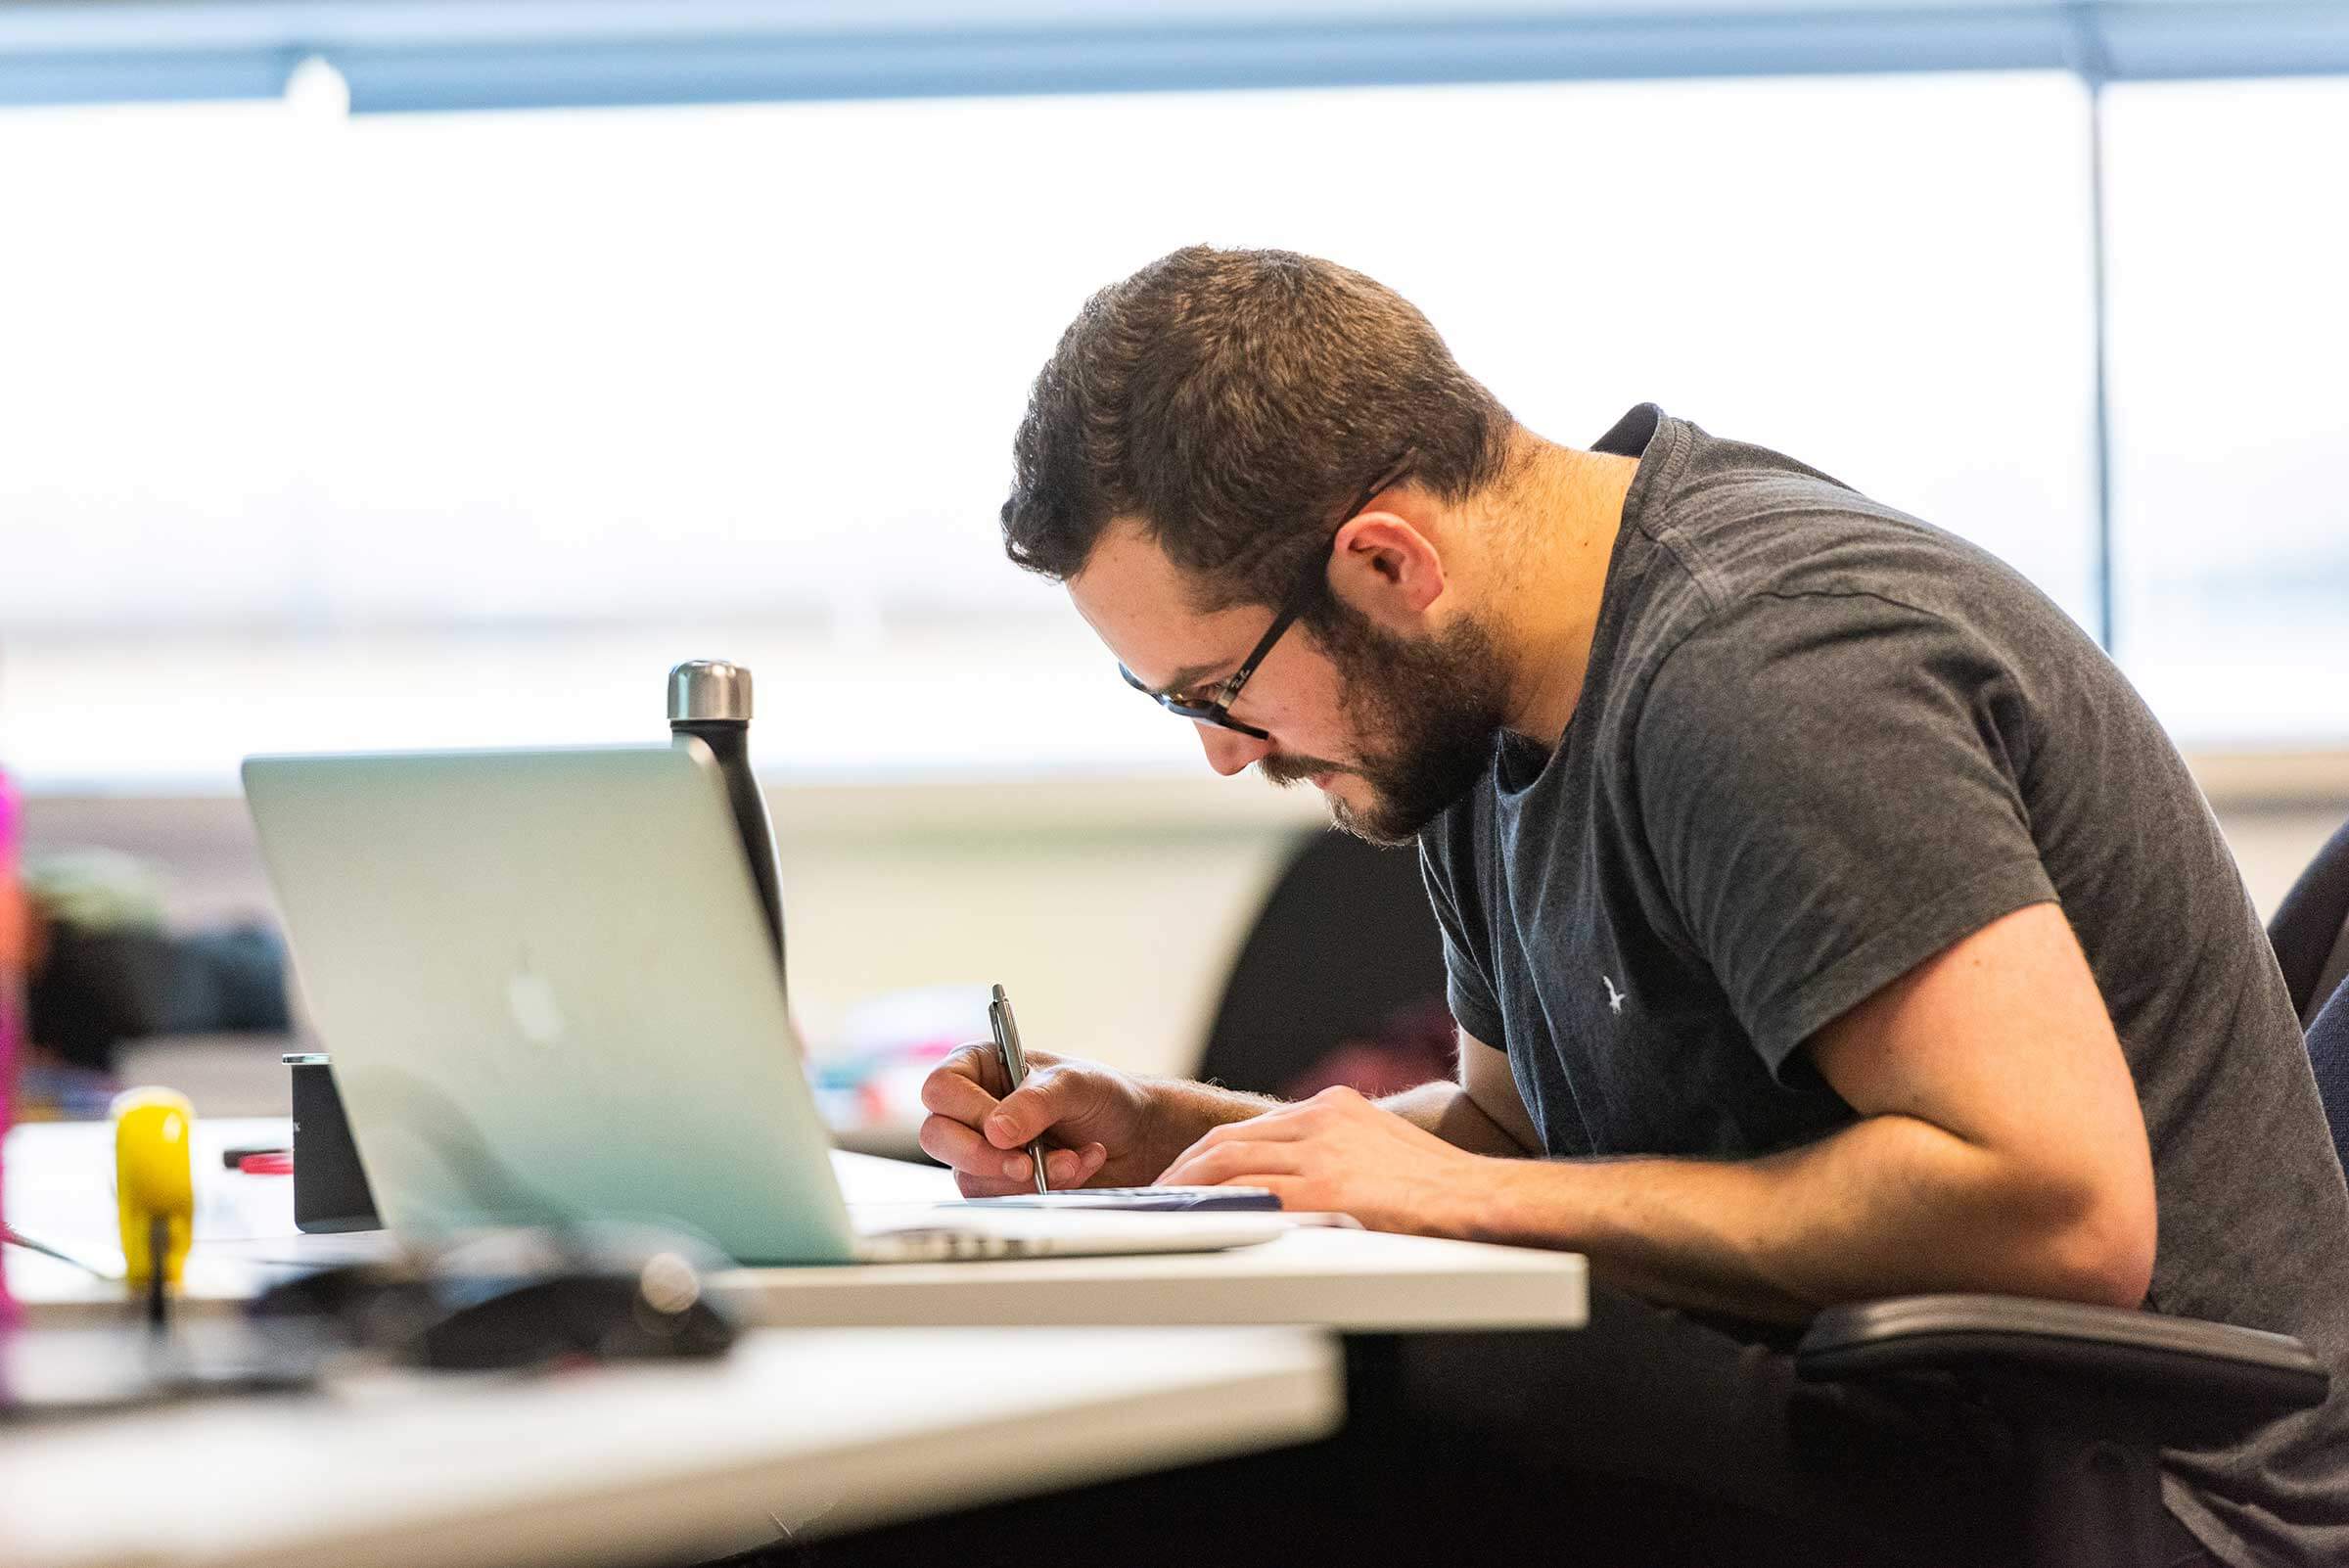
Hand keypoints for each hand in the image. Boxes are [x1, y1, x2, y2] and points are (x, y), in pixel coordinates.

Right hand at [917, 1042, 1165, 1197]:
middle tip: (1026, 1164)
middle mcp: (972, 1108)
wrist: (1135, 1136)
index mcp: (979, 1067)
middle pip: (938, 1137)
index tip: (1003, 1129)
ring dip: (1025, 1176)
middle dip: (986, 1157)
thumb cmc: (1101, 1095)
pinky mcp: (999, 1183)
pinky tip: (1075, 1170)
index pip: (941, 1089)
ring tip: (1072, 1160)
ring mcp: (982, 1149)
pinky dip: (1040, 1190)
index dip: (968, 1112)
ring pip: (970, 1175)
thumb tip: (996, 1131)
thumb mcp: (1074, 1085)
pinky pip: (999, 1198)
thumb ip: (1036, 1102)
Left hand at [1156, 1085, 1491, 1236]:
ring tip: (1164, 1213)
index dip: (1207, 1154)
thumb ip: (1334, 1152)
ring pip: (1231, 1163)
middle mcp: (1322, 1118)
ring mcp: (1324, 1150)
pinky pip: (1257, 1194)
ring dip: (1188, 1188)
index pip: (1250, 1128)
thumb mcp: (1376, 1148)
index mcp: (1332, 1106)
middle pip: (1229, 1140)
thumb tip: (1293, 1181)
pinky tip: (1200, 1222)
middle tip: (1157, 1196)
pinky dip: (1219, 1207)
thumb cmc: (1437, 1187)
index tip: (1184, 1176)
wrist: (1479, 1196)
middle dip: (1185, 1170)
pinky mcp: (1329, 1187)